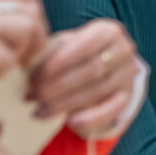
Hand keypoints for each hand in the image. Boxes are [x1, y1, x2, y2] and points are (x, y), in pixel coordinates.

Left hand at [29, 19, 142, 138]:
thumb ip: (53, 52)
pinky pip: (111, 109)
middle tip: (32, 95)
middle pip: (91, 70)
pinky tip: (70, 123)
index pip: (86, 44)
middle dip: (58, 85)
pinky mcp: (127, 96)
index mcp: (109, 31)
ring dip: (66, 102)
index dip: (62, 59)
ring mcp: (127, 74)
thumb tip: (28, 68)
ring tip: (40, 110)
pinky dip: (91, 118)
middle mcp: (123, 50)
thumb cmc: (76, 52)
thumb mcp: (68, 44)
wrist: (105, 63)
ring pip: (97, 90)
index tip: (38, 74)